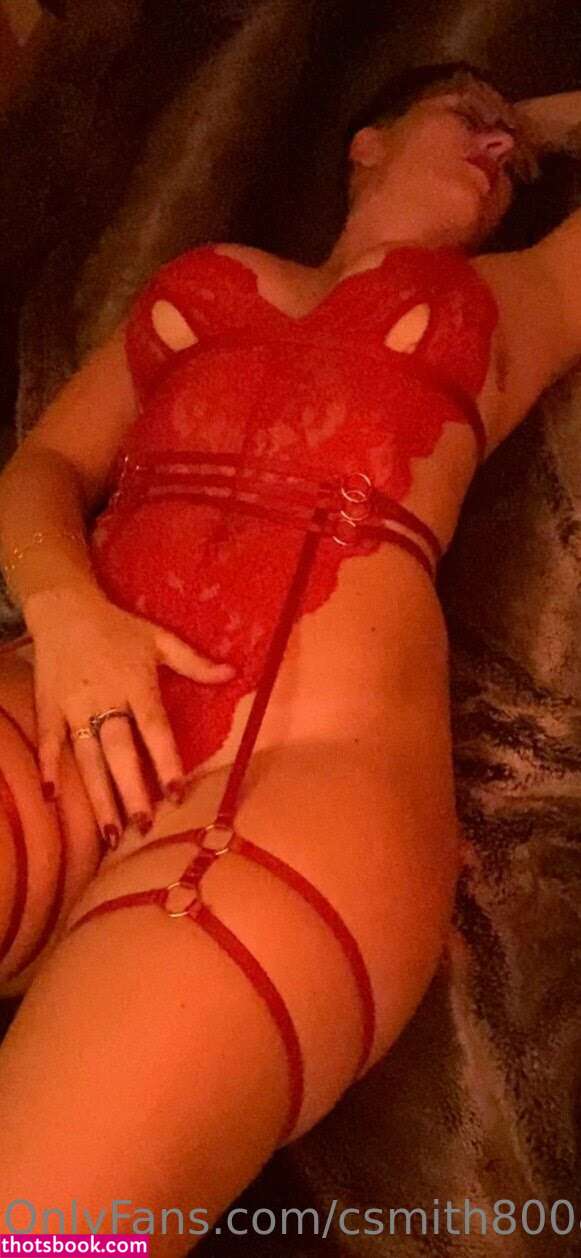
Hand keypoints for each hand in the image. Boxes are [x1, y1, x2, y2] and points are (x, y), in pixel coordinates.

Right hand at [27, 585, 235, 844]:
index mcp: (136, 683)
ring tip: (111, 833)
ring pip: (87, 756)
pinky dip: (48, 766)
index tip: (177, 793)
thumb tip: (234, 673)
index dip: (166, 760)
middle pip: (119, 750)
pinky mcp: (48, 706)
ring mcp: (74, 705)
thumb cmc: (118, 627)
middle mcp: (106, 698)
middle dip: (131, 789)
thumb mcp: (160, 639)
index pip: (154, 728)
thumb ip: (195, 662)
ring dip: (99, 795)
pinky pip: (49, 740)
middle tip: (144, 825)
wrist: (65, 608)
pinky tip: (53, 798)